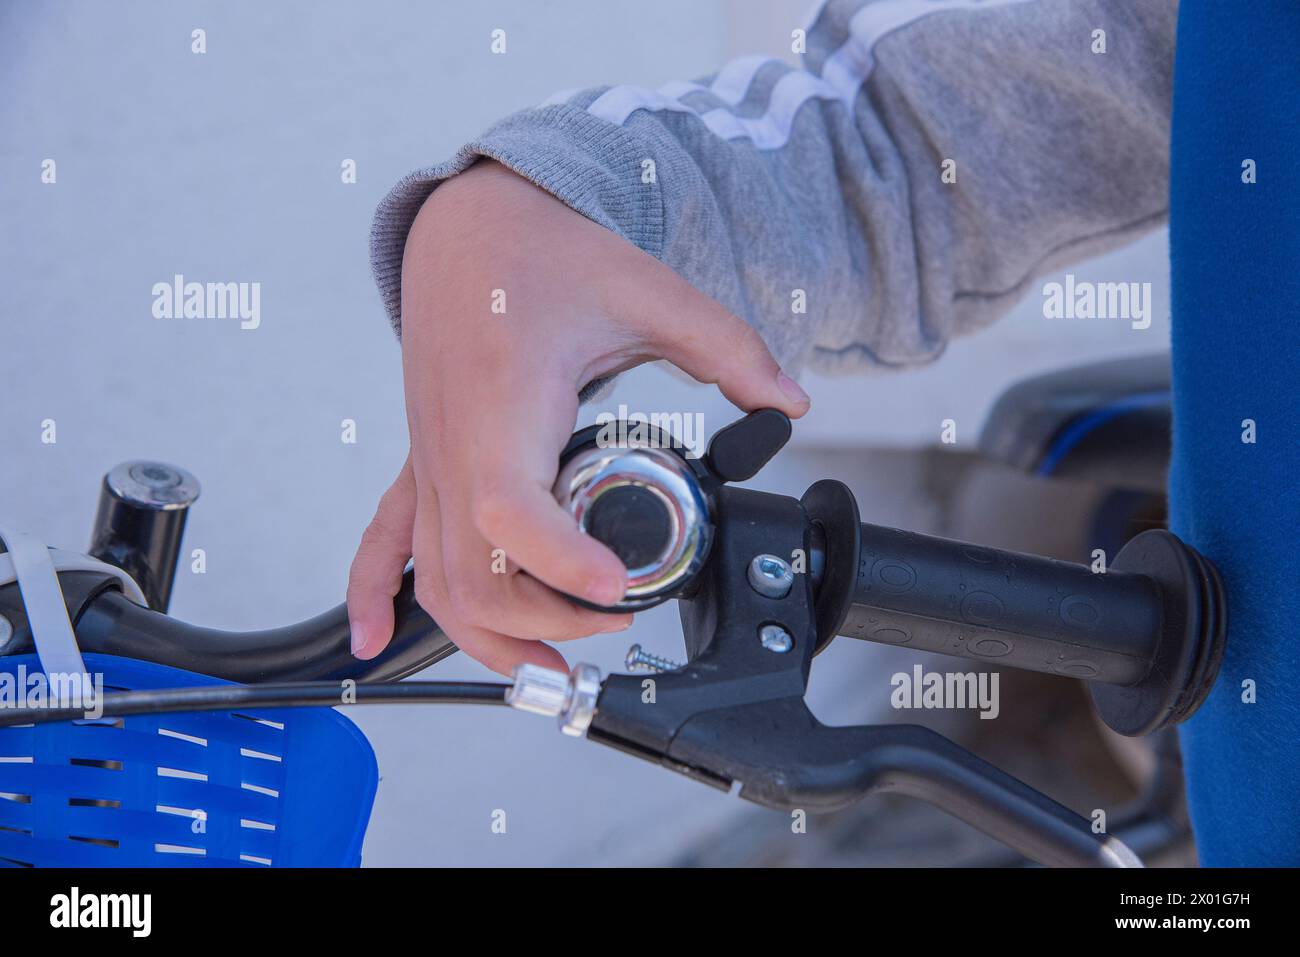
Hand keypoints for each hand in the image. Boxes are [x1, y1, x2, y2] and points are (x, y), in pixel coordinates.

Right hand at [347, 160, 809, 674]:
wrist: (468, 229)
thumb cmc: (543, 255)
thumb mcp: (648, 291)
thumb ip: (726, 348)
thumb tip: (788, 400)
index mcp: (505, 403)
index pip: (507, 507)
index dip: (558, 560)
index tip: (618, 587)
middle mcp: (453, 444)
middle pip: (472, 572)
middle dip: (543, 618)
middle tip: (614, 619)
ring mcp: (429, 461)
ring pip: (435, 578)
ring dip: (486, 632)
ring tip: (549, 662)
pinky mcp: (423, 464)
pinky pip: (385, 542)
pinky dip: (378, 595)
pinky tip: (369, 638)